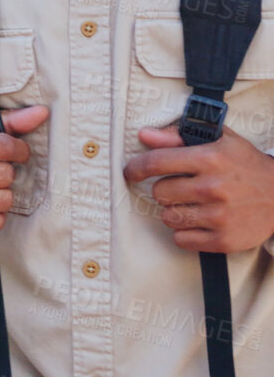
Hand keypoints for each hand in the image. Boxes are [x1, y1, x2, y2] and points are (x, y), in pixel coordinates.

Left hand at [125, 125, 273, 253]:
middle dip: (166, 190)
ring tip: (195, 205)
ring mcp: (219, 216)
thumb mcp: (220, 140)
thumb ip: (178, 136)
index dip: (136, 168)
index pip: (155, 163)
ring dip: (175, 212)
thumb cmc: (246, 165)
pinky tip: (200, 222)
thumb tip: (145, 135)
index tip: (131, 172)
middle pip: (159, 193)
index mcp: (210, 159)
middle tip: (183, 188)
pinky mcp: (224, 240)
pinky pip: (182, 240)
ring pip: (168, 217)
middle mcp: (213, 187)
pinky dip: (186, 233)